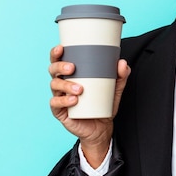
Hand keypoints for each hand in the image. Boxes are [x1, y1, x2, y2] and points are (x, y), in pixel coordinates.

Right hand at [48, 45, 130, 165]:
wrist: (101, 127)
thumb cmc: (103, 103)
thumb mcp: (114, 89)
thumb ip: (120, 76)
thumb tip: (122, 63)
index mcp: (71, 74)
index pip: (59, 60)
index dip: (56, 53)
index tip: (61, 47)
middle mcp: (62, 83)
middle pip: (53, 70)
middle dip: (60, 66)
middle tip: (72, 68)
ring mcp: (60, 97)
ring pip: (54, 85)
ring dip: (65, 84)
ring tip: (80, 89)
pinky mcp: (60, 111)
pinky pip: (56, 103)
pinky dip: (63, 100)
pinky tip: (73, 100)